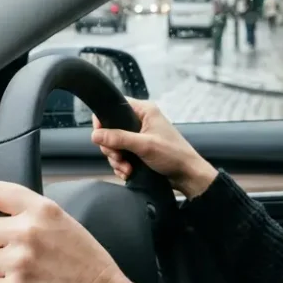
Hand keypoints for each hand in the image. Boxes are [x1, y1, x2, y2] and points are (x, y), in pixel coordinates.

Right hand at [91, 98, 218, 197]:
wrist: (187, 175)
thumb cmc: (173, 155)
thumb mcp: (144, 145)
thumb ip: (119, 139)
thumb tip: (95, 135)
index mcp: (144, 111)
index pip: (115, 107)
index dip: (104, 121)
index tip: (101, 137)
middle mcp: (140, 121)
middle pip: (111, 130)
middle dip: (112, 148)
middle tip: (118, 158)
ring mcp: (139, 136)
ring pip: (115, 145)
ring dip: (117, 160)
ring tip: (127, 169)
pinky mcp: (139, 150)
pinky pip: (122, 155)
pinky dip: (122, 165)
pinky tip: (129, 173)